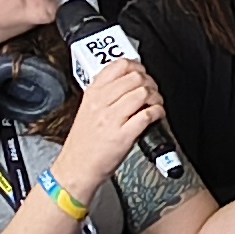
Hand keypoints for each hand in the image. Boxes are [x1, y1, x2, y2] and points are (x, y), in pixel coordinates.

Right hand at [55, 55, 168, 186]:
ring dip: (156, 97)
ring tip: (156, 104)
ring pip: (142, 93)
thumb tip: (130, 81)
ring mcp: (112, 119)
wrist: (76, 168)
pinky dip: (158, 113)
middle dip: (150, 83)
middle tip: (153, 91)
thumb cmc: (83, 143)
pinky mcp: (123, 135)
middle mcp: (101, 103)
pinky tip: (157, 116)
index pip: (119, 65)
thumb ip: (105, 93)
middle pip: (135, 77)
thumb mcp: (88, 109)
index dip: (137, 66)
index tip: (143, 73)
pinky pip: (147, 115)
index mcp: (93, 93)